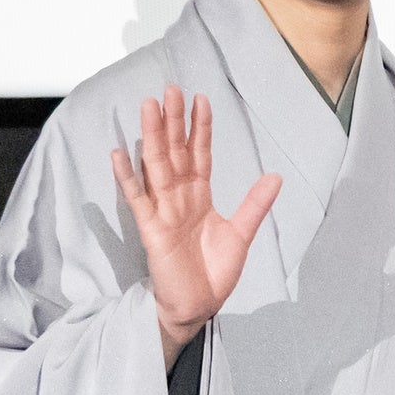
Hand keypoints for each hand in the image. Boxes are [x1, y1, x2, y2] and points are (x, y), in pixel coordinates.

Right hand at [107, 84, 282, 361]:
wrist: (199, 306)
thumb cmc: (214, 272)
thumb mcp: (241, 234)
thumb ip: (254, 205)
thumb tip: (275, 176)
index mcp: (200, 196)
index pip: (199, 154)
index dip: (200, 128)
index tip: (200, 99)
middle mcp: (179, 198)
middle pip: (175, 152)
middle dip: (172, 122)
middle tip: (170, 89)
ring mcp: (163, 211)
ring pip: (156, 166)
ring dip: (151, 137)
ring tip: (147, 107)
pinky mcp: (151, 229)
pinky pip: (138, 199)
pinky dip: (128, 177)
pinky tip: (119, 154)